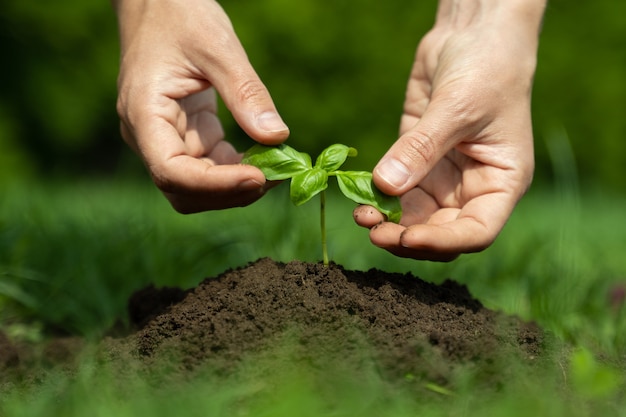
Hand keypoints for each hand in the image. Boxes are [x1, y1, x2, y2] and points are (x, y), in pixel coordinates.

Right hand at [112, 0, 288, 212]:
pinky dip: (236, 168)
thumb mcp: (218, 47)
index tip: (258, 178)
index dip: (215, 185)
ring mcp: (165, 137)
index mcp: (143, 114)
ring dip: (235, 185)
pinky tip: (265, 157)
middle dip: (228, 192)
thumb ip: (245, 93)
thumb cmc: (180, 13)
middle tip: (276, 177)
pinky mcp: (185, 134)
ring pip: (197, 184)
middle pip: (183, 189)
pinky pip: (209, 165)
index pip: (171, 171)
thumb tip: (278, 138)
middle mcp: (148, 134)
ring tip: (276, 169)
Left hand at [354, 0, 545, 260]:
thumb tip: (384, 186)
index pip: (476, 232)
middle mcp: (472, 188)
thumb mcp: (456, 107)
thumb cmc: (486, 68)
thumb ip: (421, 148)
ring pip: (415, 218)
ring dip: (388, 223)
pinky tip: (361, 198)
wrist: (474, 33)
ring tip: (361, 217)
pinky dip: (379, 199)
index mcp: (500, 183)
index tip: (407, 238)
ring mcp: (443, 177)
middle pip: (441, 231)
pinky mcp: (417, 161)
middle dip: (408, 238)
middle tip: (374, 233)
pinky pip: (397, 191)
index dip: (442, 242)